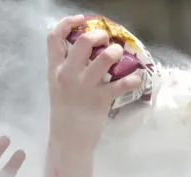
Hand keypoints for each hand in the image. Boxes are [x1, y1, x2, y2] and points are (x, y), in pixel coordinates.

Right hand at [46, 16, 142, 155]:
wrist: (68, 143)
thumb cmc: (64, 115)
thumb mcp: (58, 88)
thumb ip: (67, 69)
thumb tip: (85, 52)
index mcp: (55, 71)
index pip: (54, 38)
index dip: (67, 23)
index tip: (80, 20)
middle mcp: (68, 75)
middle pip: (83, 42)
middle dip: (98, 35)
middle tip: (105, 40)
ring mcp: (84, 87)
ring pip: (104, 58)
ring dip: (115, 52)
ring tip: (118, 55)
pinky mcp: (100, 100)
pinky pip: (122, 84)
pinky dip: (132, 79)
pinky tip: (136, 78)